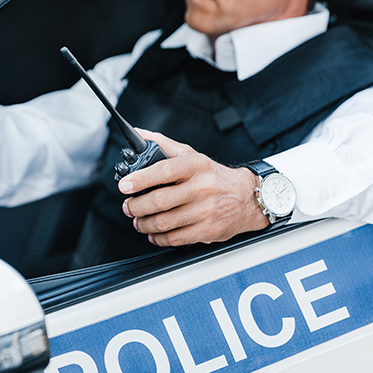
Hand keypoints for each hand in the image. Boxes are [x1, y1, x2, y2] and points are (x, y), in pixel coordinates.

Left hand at [118, 130, 269, 247]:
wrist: (247, 198)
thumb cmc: (215, 177)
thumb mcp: (192, 155)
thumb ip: (164, 144)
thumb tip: (138, 134)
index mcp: (196, 166)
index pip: (164, 170)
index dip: (140, 179)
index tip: (125, 185)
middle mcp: (202, 188)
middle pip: (160, 201)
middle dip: (136, 206)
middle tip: (129, 207)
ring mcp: (206, 211)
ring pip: (164, 222)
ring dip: (144, 224)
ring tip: (139, 221)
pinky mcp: (208, 231)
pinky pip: (175, 238)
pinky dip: (159, 238)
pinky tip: (155, 233)